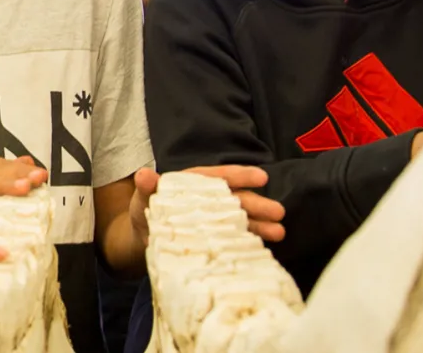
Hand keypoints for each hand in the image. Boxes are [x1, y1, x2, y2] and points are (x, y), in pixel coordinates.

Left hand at [131, 166, 285, 243]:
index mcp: (196, 184)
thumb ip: (146, 188)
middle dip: (258, 205)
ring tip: (279, 232)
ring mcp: (215, 220)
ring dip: (261, 225)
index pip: (220, 177)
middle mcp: (210, 200)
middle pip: (237, 200)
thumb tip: (144, 174)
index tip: (262, 177)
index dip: (241, 176)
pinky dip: (250, 241)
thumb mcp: (143, 198)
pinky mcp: (216, 238)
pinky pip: (236, 238)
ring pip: (242, 219)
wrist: (143, 240)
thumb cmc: (144, 212)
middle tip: (279, 212)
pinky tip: (266, 247)